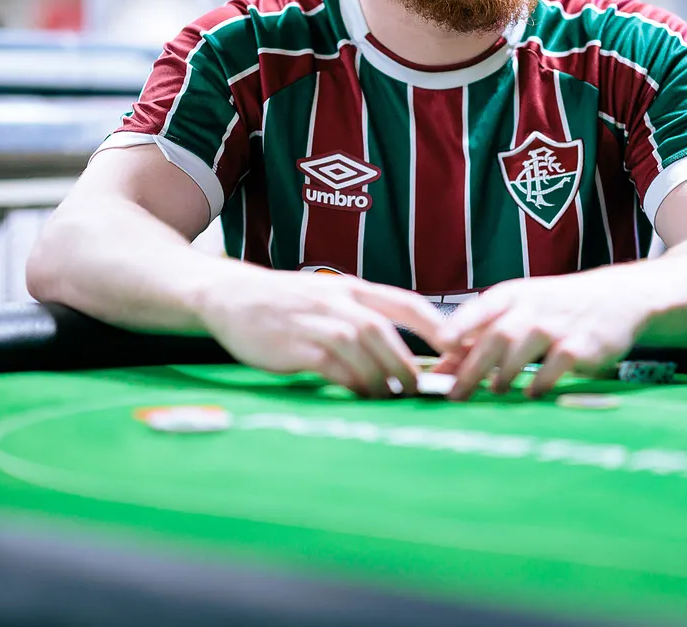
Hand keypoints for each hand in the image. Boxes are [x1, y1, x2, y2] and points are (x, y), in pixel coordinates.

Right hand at [199, 271, 445, 397]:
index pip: (404, 302)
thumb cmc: (286, 303)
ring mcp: (314, 321)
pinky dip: (350, 382)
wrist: (229, 296)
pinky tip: (359, 395)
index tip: (457, 346)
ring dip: (381, 377)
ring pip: (360, 348)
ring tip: (392, 398)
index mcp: (352, 287)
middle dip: (407, 363)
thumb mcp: (327, 296)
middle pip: (384, 331)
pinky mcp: (293, 345)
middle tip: (421, 391)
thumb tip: (399, 353)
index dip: (434, 324)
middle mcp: (337, 300)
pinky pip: (331, 366)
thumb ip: (360, 316)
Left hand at [437, 271, 648, 399]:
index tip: (440, 350)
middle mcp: (531, 307)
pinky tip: (531, 393)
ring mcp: (556, 325)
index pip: (477, 311)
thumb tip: (442, 369)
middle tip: (455, 394)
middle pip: (495, 337)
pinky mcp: (581, 345)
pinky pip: (555, 366)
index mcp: (511, 295)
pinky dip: (540, 382)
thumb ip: (485, 334)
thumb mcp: (521, 309)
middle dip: (472, 367)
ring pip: (520, 349)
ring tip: (494, 391)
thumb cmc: (557, 308)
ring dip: (503, 375)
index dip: (456, 330)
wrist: (617, 298)